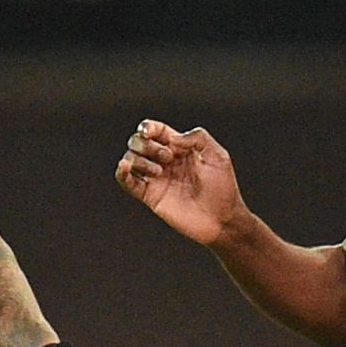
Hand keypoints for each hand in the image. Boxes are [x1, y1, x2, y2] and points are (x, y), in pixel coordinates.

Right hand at [116, 120, 243, 245]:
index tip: (147, 131)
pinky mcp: (151, 196)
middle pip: (139, 142)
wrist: (222, 219)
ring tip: (159, 172)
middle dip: (147, 145)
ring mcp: (156, 179)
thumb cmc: (223, 188)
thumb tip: (172, 139)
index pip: (156, 131)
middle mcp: (165, 162)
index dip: (148, 127)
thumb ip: (197, 137)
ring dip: (139, 160)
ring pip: (131, 159)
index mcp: (180, 148)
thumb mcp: (217, 155)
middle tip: (168, 158)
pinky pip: (128, 183)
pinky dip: (122, 173)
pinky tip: (124, 167)